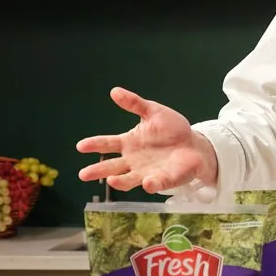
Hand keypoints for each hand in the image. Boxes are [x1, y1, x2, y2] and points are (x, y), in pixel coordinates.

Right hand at [74, 87, 217, 192]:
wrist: (195, 144)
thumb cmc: (172, 129)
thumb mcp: (153, 111)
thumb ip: (135, 104)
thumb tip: (115, 91)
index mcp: (129, 143)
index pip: (107, 144)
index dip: (94, 144)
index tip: (81, 146)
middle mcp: (134, 160)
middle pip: (112, 167)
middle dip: (98, 170)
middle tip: (83, 174)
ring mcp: (147, 172)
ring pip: (130, 179)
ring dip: (120, 181)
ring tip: (111, 180)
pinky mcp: (164, 179)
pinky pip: (156, 183)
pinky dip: (151, 184)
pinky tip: (147, 182)